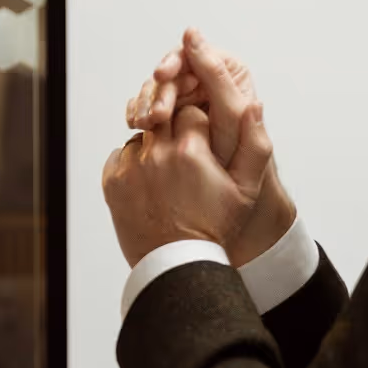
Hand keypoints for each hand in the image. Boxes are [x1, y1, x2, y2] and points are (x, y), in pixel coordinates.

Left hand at [124, 30, 295, 264]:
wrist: (178, 265)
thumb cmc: (215, 228)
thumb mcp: (245, 188)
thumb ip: (253, 143)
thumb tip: (254, 102)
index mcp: (190, 150)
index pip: (192, 113)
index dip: (199, 129)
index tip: (202, 147)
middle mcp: (157, 154)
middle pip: (163, 120)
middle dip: (174, 134)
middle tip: (183, 159)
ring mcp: (131, 168)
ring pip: (140, 137)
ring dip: (152, 148)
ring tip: (166, 175)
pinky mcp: (112, 182)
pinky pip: (119, 156)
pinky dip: (131, 163)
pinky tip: (147, 183)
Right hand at [126, 28, 257, 163]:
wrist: (227, 191)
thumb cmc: (237, 157)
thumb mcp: (230, 114)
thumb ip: (215, 73)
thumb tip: (193, 34)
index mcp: (228, 74)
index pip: (195, 54)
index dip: (174, 62)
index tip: (161, 76)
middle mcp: (206, 82)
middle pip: (172, 73)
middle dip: (159, 92)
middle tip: (154, 116)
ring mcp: (187, 97)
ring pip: (156, 88)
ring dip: (146, 104)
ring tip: (143, 125)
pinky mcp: (171, 114)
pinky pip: (148, 104)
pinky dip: (139, 112)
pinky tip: (135, 125)